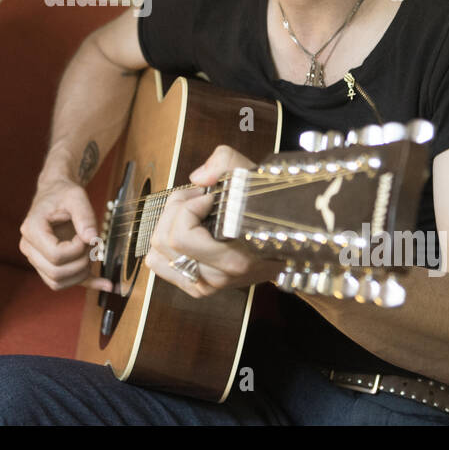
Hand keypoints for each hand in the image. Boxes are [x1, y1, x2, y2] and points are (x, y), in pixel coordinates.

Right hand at [19, 175, 111, 292]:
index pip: (55, 255)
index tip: (87, 235)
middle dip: (81, 263)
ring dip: (81, 274)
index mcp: (32, 229)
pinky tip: (106, 283)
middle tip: (92, 245)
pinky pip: (63, 283)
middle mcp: (29, 247)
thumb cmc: (63, 193)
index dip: (77, 249)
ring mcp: (36, 259)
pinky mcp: (47, 265)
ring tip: (92, 254)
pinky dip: (86, 284)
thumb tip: (92, 240)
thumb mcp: (76, 196)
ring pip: (57, 283)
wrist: (56, 194)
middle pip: (55, 273)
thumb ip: (85, 216)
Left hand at [147, 145, 282, 298]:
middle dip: (176, 211)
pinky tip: (187, 232)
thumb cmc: (271, 208)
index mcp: (234, 258)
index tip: (209, 196)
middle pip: (165, 241)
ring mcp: (208, 285)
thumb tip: (197, 177)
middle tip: (198, 200)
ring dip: (169, 227)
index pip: (182, 235)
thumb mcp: (253, 175)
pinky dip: (164, 246)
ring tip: (193, 215)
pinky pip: (159, 265)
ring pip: (157, 254)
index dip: (189, 205)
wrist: (291, 238)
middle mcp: (219, 276)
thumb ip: (225, 162)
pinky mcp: (198, 287)